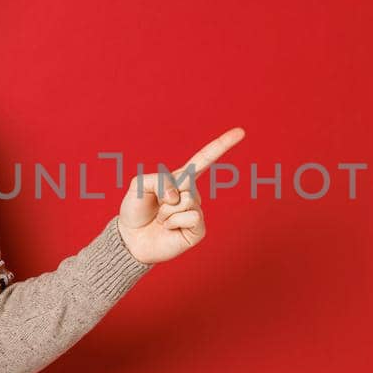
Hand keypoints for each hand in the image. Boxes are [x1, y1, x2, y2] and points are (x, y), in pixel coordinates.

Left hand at [118, 127, 245, 264]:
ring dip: (167, 211)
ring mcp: (196, 211)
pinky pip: (192, 216)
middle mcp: (192, 194)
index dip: (222, 145)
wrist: (131, 240)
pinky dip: (174, 222)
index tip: (241, 132)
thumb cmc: (135, 211)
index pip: (204, 159)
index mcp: (181, 179)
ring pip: (188, 200)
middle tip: (157, 209)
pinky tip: (169, 229)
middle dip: (164, 196)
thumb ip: (158, 180)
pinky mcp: (198, 229)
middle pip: (187, 184)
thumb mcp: (139, 185)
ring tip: (161, 220)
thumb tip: (179, 196)